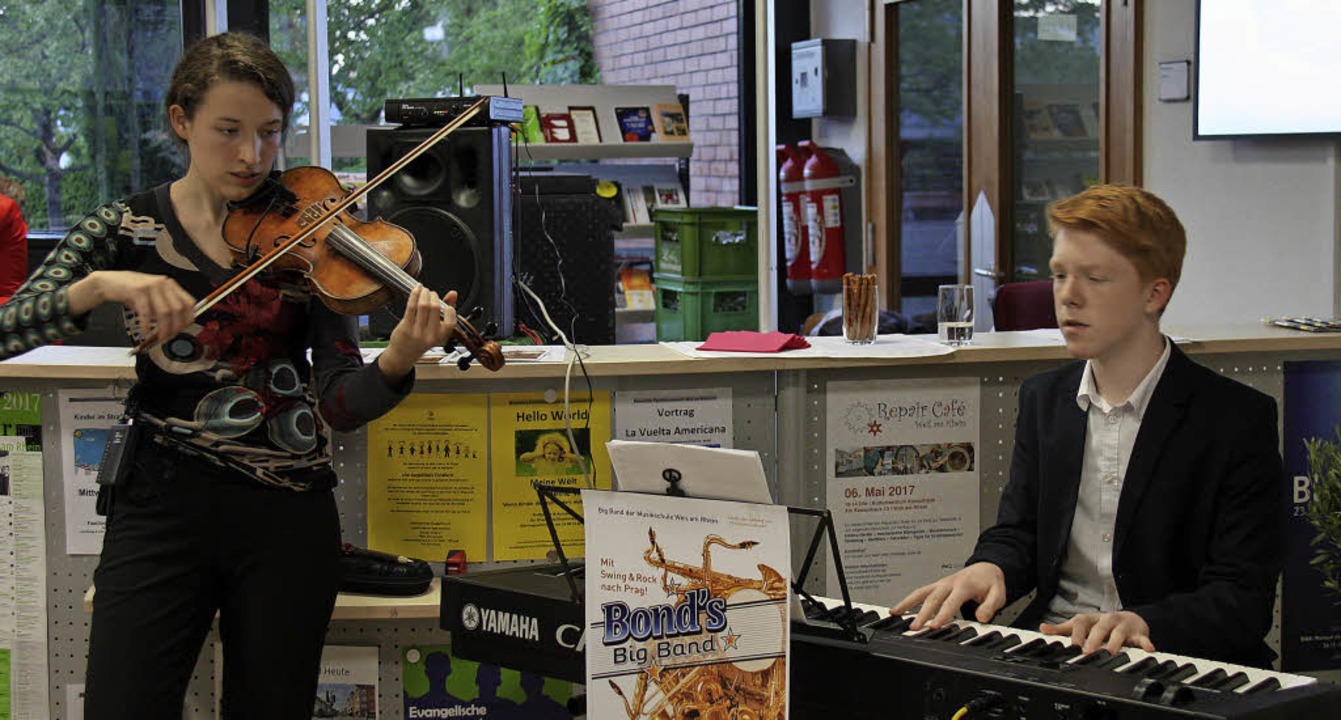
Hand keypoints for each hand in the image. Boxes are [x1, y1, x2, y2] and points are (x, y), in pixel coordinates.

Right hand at [75, 270, 195, 343]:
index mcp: (170, 285)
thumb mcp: (153, 298)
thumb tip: (175, 327)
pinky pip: (146, 312)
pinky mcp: (137, 290)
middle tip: (169, 336)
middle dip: (175, 327)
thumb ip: (164, 309)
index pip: (188, 302)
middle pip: (178, 309)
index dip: (188, 318)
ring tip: (158, 337)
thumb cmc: (132, 292)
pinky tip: (145, 330)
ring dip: (163, 328)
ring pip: (164, 312)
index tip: (183, 329)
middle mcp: (163, 283)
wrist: (109, 282)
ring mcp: (151, 285)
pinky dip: (147, 324)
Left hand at [378, 285, 456, 380]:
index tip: (447, 305)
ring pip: (423, 306)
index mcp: (441, 337)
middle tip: (431, 293)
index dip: (450, 310)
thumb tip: (453, 294)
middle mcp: (430, 336)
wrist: (404, 353)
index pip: (451, 322)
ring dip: (424, 294)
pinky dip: (414, 295)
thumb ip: (446, 311)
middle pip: (435, 308)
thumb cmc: (422, 340)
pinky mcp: (406, 327)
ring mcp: (417, 332)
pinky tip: (416, 291)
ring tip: (424, 291)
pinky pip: (411, 307)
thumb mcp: (437, 329)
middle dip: (434, 296)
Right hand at [891, 562, 1005, 629]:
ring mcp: (940, 584)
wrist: (986, 568)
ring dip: (907, 604)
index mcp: (964, 585)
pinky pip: (919, 593)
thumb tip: (981, 618)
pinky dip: (907, 601)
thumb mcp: (998, 594)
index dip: (942, 615)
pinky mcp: (936, 586)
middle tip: (914, 628)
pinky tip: (897, 610)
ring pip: (921, 593)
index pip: (951, 602)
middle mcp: (949, 583)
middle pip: (932, 599)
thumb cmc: (989, 582)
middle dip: (921, 614)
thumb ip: (990, 606)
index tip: (934, 626)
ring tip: (895, 615)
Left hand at [1040, 610, 1154, 656]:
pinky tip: (1148, 649)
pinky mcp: (1138, 633)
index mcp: (1091, 620)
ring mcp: (1122, 626)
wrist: (1129, 620)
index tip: (1071, 646)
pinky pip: (1143, 638)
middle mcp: (1106, 620)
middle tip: (1088, 652)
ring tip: (1111, 652)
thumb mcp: (1082, 625)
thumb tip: (1043, 628)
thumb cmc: (1101, 625)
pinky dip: (1145, 643)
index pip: (1082, 623)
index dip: (1076, 634)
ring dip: (1115, 642)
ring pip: (1119, 632)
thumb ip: (1063, 629)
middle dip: (1094, 639)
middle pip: (1100, 627)